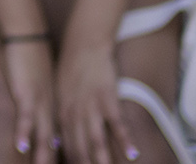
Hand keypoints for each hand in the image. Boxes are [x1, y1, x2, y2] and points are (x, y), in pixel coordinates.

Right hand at [2, 38, 60, 159]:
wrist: (29, 35)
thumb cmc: (33, 59)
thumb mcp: (42, 85)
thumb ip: (43, 104)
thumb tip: (43, 121)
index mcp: (56, 107)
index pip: (62, 139)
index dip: (66, 156)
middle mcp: (50, 109)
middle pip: (55, 143)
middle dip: (61, 160)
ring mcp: (39, 102)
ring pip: (43, 135)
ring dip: (43, 155)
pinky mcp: (26, 93)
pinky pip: (25, 117)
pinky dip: (23, 133)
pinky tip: (21, 147)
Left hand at [55, 38, 137, 163]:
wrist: (83, 43)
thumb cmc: (73, 72)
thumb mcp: (62, 97)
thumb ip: (66, 121)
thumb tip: (64, 143)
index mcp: (62, 115)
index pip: (67, 149)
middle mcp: (74, 114)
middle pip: (80, 149)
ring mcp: (90, 106)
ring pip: (96, 139)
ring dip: (102, 159)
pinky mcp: (107, 98)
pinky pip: (117, 123)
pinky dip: (125, 140)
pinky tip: (133, 154)